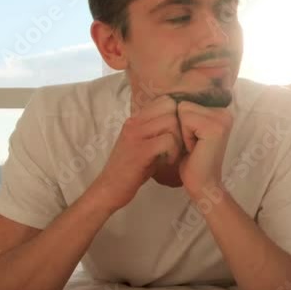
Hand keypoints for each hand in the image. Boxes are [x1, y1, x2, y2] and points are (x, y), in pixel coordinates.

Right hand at [91, 95, 182, 211]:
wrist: (109, 189)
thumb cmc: (130, 169)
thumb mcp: (142, 144)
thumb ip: (156, 131)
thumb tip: (181, 122)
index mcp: (136, 119)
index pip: (165, 100)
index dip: (177, 115)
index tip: (177, 134)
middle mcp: (134, 122)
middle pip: (171, 107)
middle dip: (180, 126)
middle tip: (177, 145)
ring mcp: (136, 135)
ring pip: (171, 122)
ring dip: (178, 140)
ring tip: (172, 154)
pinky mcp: (140, 151)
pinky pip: (168, 141)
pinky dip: (173, 152)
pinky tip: (168, 162)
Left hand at [177, 101, 232, 198]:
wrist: (202, 185)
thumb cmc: (192, 161)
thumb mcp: (189, 132)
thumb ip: (186, 113)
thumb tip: (169, 97)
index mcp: (219, 111)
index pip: (186, 102)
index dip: (181, 123)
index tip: (192, 140)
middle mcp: (224, 112)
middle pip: (183, 104)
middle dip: (181, 126)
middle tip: (193, 145)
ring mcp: (222, 119)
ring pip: (182, 110)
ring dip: (182, 131)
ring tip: (193, 147)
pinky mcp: (215, 127)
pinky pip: (185, 119)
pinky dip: (184, 136)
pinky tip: (194, 149)